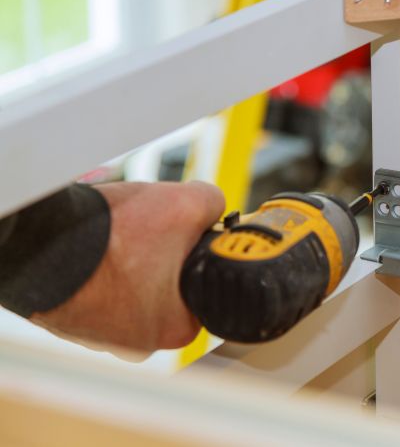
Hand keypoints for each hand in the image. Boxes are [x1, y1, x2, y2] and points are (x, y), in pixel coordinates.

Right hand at [31, 181, 223, 354]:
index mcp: (177, 328)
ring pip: (132, 284)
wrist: (39, 242)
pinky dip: (101, 264)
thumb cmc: (112, 236)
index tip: (189, 233)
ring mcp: (103, 335)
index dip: (199, 252)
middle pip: (168, 284)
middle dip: (163, 252)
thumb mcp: (186, 204)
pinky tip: (97, 245)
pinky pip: (100, 286)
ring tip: (119, 234)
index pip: (204, 286)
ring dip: (129, 256)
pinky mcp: (73, 319)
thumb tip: (214, 205)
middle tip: (151, 229)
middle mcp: (139, 343)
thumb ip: (213, 203)